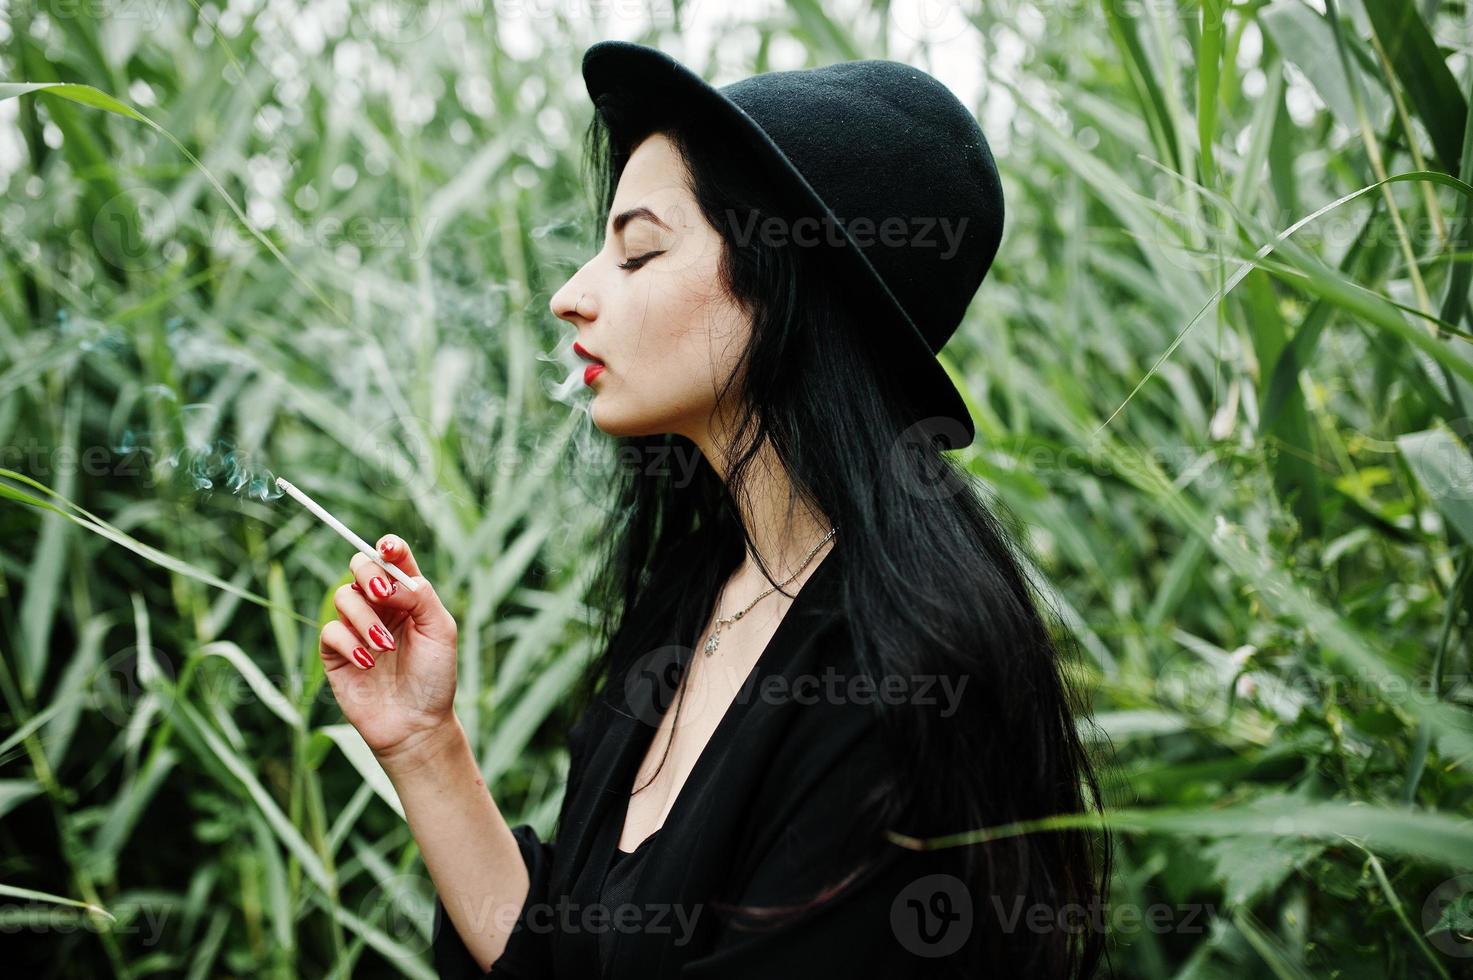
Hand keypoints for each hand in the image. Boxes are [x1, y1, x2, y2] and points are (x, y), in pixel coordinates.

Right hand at [318, 534, 460, 763]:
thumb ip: (419, 596)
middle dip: (369, 574)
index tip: (389, 549)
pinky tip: (367, 663)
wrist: (416, 723)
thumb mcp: (440, 630)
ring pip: (344, 596)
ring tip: (385, 646)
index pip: (393, 559)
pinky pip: (330, 630)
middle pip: (361, 566)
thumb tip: (388, 580)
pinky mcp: (336, 652)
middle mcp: (380, 606)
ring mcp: (356, 627)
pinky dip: (349, 642)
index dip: (389, 547)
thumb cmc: (435, 677)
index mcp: (408, 596)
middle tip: (383, 596)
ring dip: (365, 618)